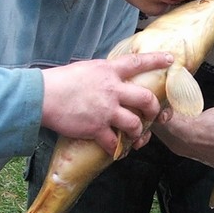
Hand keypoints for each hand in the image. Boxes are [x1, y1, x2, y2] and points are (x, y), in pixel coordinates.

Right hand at [40, 53, 172, 155]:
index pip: (137, 62)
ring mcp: (106, 110)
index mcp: (108, 71)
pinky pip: (114, 143)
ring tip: (136, 137)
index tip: (171, 60)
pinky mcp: (96, 128)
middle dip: (154, 110)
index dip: (156, 60)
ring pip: (135, 124)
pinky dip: (118, 150)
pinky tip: (117, 152)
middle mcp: (112, 89)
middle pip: (145, 99)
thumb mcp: (85, 69)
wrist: (42, 96)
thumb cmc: (59, 81)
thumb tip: (108, 77)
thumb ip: (101, 74)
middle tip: (154, 115)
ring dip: (138, 133)